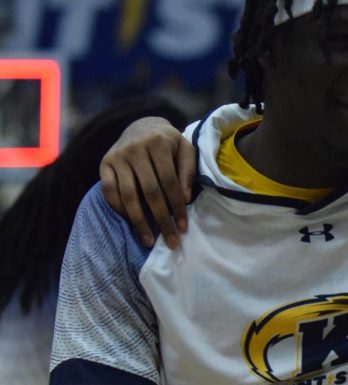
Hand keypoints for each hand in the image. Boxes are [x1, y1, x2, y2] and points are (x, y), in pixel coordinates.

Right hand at [99, 116, 195, 248]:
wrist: (142, 126)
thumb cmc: (168, 143)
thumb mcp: (185, 149)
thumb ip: (188, 171)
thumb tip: (184, 199)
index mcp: (158, 143)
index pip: (169, 182)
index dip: (177, 207)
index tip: (183, 228)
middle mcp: (135, 149)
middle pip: (150, 192)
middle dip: (162, 220)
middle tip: (170, 241)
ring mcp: (117, 156)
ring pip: (128, 195)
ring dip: (139, 221)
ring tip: (149, 241)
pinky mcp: (104, 163)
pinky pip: (109, 191)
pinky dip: (120, 209)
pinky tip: (132, 222)